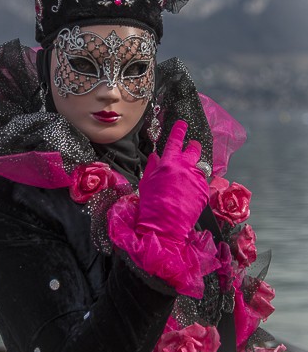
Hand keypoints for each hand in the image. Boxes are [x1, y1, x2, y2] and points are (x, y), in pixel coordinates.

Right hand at [137, 120, 208, 242]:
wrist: (164, 227)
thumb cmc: (151, 205)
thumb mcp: (146, 182)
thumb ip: (152, 166)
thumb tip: (156, 156)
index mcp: (169, 163)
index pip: (175, 140)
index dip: (179, 130)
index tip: (182, 124)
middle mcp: (186, 168)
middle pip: (194, 150)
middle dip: (192, 147)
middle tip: (190, 148)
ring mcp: (197, 180)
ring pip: (199, 167)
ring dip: (193, 169)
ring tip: (185, 179)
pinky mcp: (204, 191)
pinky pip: (202, 182)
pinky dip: (196, 184)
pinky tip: (187, 193)